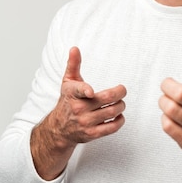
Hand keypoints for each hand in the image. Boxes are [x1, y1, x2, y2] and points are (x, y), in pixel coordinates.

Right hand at [31, 46, 125, 179]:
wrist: (59, 129)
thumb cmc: (67, 101)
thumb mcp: (67, 82)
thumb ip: (73, 65)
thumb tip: (74, 48)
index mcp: (73, 93)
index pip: (80, 91)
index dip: (86, 91)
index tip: (91, 92)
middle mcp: (79, 108)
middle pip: (106, 99)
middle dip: (120, 93)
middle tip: (122, 91)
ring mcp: (85, 122)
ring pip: (112, 112)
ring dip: (121, 105)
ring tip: (120, 102)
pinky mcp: (92, 134)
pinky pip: (112, 127)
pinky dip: (120, 120)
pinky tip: (119, 115)